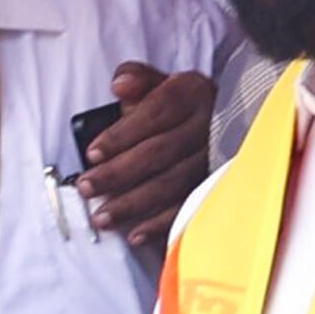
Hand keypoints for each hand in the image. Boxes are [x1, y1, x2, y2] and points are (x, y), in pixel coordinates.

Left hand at [77, 63, 215, 245]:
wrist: (226, 120)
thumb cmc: (182, 104)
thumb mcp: (162, 82)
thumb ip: (139, 79)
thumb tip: (120, 84)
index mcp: (192, 93)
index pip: (157, 113)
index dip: (123, 134)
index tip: (93, 153)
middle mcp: (208, 125)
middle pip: (161, 151)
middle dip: (119, 173)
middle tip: (87, 187)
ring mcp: (215, 158)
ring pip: (173, 183)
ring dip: (134, 203)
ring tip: (103, 217)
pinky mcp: (216, 185)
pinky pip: (189, 207)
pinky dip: (161, 224)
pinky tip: (135, 234)